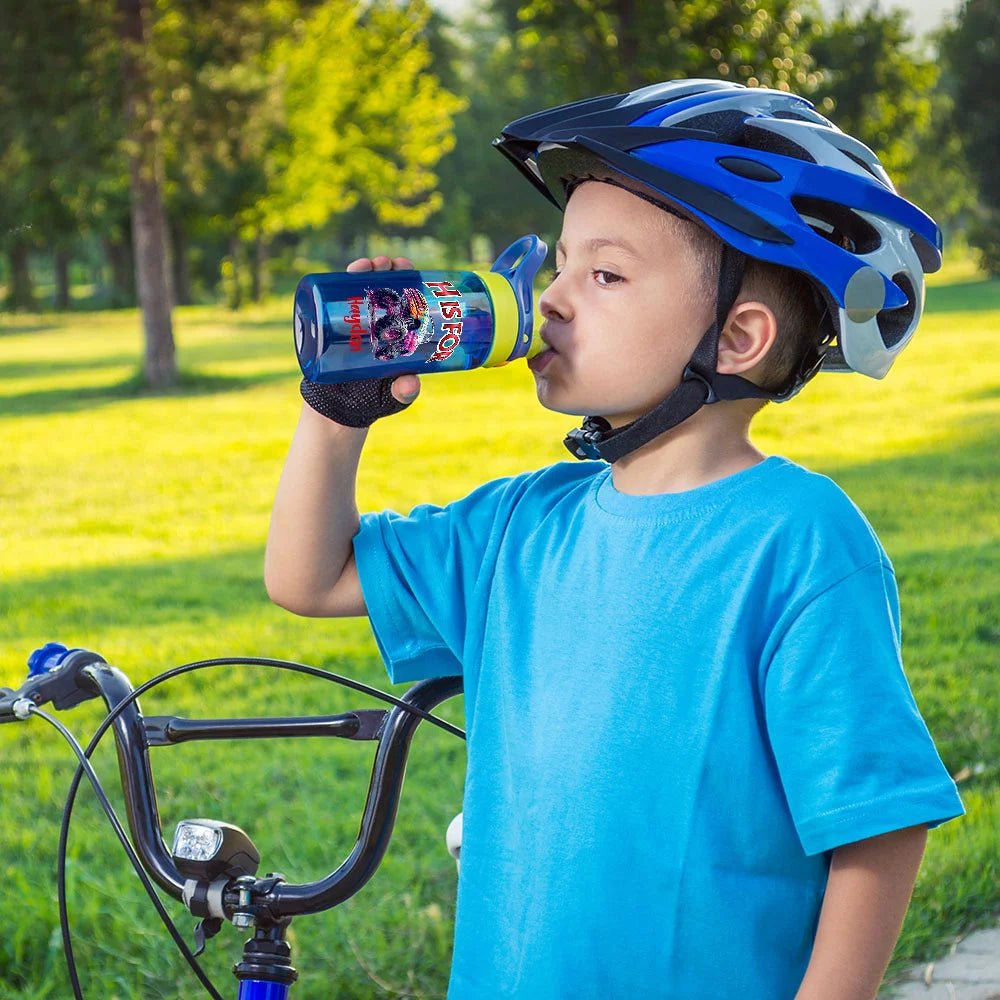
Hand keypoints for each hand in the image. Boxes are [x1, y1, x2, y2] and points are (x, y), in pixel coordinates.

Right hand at [300, 254, 421, 426]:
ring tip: (368, 265)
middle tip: (390, 264)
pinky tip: (348, 273)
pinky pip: (338, 301)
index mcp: (399, 334)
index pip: (408, 301)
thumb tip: (410, 385)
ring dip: (366, 270)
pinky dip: (341, 284)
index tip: (412, 271)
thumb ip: (403, 392)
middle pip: (386, 288)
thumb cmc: (372, 401)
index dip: (410, 282)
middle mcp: (379, 323)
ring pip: (361, 289)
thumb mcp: (393, 397)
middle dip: (388, 270)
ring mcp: (355, 323)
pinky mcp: (334, 326)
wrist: (337, 410)